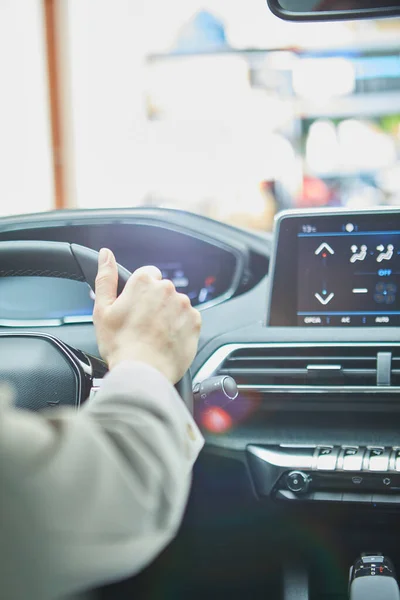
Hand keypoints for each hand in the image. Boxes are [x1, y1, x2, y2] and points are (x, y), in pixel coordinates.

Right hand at [93, 248, 201, 382]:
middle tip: (142, 325)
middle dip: (154, 303)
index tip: (135, 307)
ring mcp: (184, 305)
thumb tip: (106, 254)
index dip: (139, 291)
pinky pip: (188, 319)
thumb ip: (106, 278)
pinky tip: (166, 340)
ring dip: (168, 315)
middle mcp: (167, 288)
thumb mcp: (102, 309)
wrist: (143, 372)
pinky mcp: (195, 321)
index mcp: (144, 281)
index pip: (147, 274)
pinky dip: (179, 327)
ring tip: (154, 335)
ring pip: (175, 304)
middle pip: (162, 290)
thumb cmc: (120, 344)